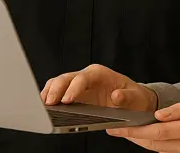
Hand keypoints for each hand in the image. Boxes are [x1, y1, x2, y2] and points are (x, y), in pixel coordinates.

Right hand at [41, 64, 156, 111]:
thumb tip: (116, 97)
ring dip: (50, 93)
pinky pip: (58, 93)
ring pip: (58, 84)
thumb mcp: (135, 98)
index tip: (67, 100)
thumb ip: (126, 98)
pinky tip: (46, 107)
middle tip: (49, 103)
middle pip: (66, 78)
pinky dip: (50, 98)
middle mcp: (87, 76)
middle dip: (56, 89)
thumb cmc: (134, 98)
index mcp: (100, 74)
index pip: (82, 77)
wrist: (133, 102)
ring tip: (43, 106)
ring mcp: (79, 85)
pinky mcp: (74, 95)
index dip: (73, 88)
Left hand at [106, 98, 179, 152]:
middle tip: (116, 131)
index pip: (159, 132)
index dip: (136, 131)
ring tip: (128, 133)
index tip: (120, 127)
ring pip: (162, 152)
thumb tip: (159, 114)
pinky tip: (150, 139)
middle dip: (134, 138)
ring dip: (144, 144)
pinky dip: (159, 148)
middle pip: (156, 145)